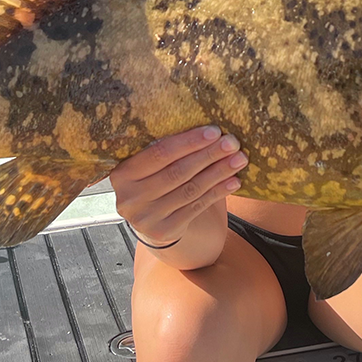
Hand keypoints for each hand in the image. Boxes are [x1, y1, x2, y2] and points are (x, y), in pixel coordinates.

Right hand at [110, 126, 247, 247]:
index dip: (189, 142)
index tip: (214, 131)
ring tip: (239, 160)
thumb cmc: (154, 182)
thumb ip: (166, 152)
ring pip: (190, 190)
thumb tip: (207, 130)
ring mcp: (146, 217)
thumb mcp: (149, 167)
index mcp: (122, 173)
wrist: (150, 221)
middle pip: (177, 172)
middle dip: (208, 155)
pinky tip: (234, 181)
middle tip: (232, 143)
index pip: (160, 154)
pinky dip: (217, 192)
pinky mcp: (163, 231)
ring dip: (218, 173)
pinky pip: (196, 207)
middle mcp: (130, 197)